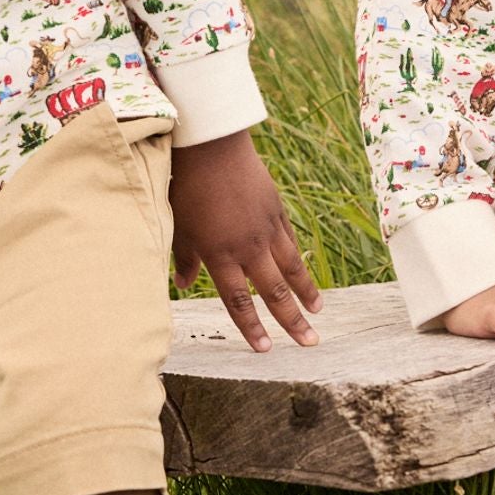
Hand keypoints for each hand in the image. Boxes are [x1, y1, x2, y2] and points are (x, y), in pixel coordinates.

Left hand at [169, 128, 323, 353]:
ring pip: (291, 267)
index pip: (239, 301)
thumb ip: (182, 258)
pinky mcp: (276, 209)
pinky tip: (303, 274)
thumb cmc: (185, 186)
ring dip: (306, 292)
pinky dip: (298, 260)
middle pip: (274, 292)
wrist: (210, 145)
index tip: (266, 349)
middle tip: (310, 343)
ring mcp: (266, 227)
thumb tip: (180, 284)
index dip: (252, 328)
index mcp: (220, 254)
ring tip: (318, 312)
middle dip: (292, 321)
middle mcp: (247, 246)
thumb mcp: (177, 226)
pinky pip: (290, 241)